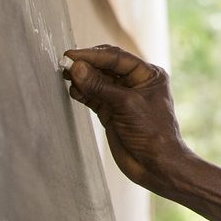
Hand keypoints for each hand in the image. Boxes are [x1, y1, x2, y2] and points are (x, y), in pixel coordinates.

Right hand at [62, 44, 189, 195]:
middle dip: (86, 65)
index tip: (71, 55)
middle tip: (65, 64)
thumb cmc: (152, 133)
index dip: (93, 55)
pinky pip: (94, 96)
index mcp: (148, 74)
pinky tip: (73, 90)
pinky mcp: (111, 111)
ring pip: (98, 81)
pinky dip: (82, 93)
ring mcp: (122, 98)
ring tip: (65, 76)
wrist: (156, 165)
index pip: (117, 58)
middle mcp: (136, 83)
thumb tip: (76, 67)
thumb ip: (100, 86)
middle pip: (106, 66)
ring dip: (82, 79)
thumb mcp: (126, 105)